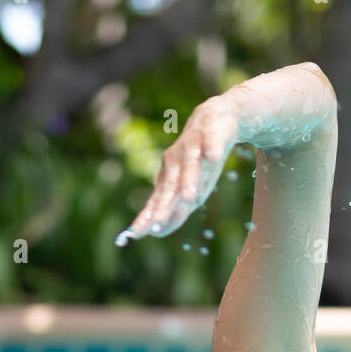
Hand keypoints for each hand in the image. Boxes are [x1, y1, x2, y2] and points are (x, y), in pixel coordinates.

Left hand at [119, 97, 238, 243]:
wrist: (214, 117)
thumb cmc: (198, 159)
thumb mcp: (187, 185)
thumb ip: (174, 206)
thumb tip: (157, 230)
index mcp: (169, 177)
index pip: (157, 200)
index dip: (148, 216)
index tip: (136, 234)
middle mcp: (176, 163)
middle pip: (170, 187)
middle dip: (165, 205)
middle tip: (157, 223)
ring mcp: (193, 147)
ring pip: (190, 166)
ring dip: (189, 181)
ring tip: (189, 197)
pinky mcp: (212, 133)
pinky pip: (212, 141)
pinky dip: (212, 148)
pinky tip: (212, 156)